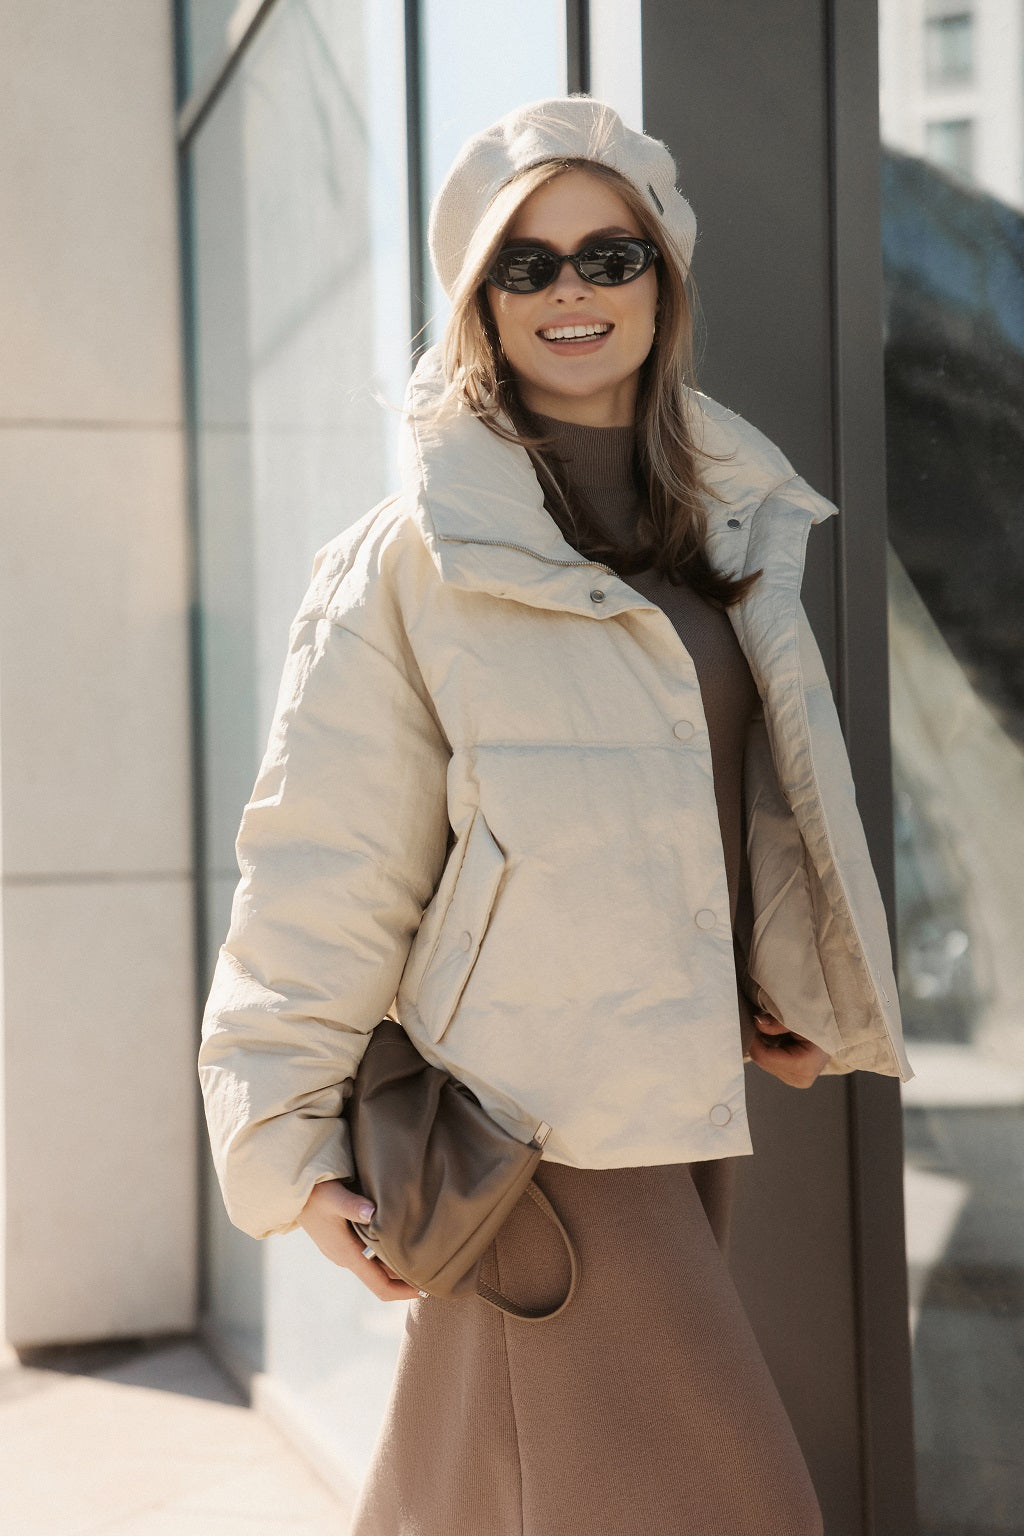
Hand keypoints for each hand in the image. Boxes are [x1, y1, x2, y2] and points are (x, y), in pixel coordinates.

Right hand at [296, 1180, 419, 1300]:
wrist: (291, 1192)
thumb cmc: (314, 1193)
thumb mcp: (334, 1196)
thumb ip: (352, 1205)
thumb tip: (372, 1213)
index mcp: (348, 1254)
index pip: (380, 1287)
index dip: (404, 1292)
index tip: (427, 1289)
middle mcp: (346, 1258)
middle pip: (381, 1281)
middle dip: (406, 1281)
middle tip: (434, 1274)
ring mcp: (342, 1252)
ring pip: (375, 1268)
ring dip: (396, 1268)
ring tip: (422, 1258)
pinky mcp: (340, 1242)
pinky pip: (368, 1257)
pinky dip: (385, 1256)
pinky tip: (399, 1242)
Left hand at [748, 1012, 828, 1089]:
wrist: (837, 1032)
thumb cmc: (823, 1024)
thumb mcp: (800, 1017)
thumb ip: (777, 1022)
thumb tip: (757, 1022)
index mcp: (803, 1066)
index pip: (764, 1057)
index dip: (755, 1039)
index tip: (753, 1022)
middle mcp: (800, 1078)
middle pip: (763, 1061)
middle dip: (760, 1042)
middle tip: (765, 1023)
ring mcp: (797, 1081)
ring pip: (765, 1064)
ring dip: (766, 1046)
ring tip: (778, 1032)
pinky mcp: (794, 1079)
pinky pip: (772, 1064)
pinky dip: (772, 1051)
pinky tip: (781, 1040)